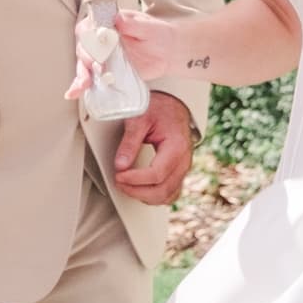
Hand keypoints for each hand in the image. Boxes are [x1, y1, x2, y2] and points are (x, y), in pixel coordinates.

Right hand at [66, 7, 184, 92]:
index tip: (94, 43)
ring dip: (82, 74)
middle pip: (83, 47)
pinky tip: (73, 93)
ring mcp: (101, 57)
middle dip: (86, 57)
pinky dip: (79, 86)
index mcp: (107, 23)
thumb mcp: (148, 27)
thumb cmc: (158, 34)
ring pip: (84, 65)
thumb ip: (133, 24)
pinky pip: (90, 79)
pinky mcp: (105, 72)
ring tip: (84, 83)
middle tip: (95, 64)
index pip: (89, 26)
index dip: (88, 35)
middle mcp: (99, 40)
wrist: (168, 52)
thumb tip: (118, 18)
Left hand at [109, 90, 196, 206]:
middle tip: (119, 181)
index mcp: (177, 146)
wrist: (172, 105)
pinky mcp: (179, 172)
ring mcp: (183, 168)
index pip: (156, 174)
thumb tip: (120, 165)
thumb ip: (130, 142)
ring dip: (145, 196)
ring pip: (167, 196)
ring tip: (127, 186)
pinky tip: (141, 190)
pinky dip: (155, 197)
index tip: (119, 175)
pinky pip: (171, 193)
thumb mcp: (140, 119)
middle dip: (137, 191)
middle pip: (162, 190)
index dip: (135, 179)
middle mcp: (184, 161)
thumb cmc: (159, 108)